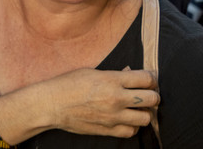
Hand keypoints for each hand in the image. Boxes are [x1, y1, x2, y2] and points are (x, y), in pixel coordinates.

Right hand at [40, 68, 158, 137]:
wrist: (50, 105)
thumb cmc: (66, 85)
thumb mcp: (90, 72)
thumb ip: (113, 75)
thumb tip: (130, 76)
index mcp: (111, 80)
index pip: (146, 79)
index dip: (151, 77)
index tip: (149, 78)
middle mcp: (116, 98)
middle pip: (152, 98)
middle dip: (152, 95)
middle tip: (146, 93)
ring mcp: (113, 116)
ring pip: (146, 118)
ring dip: (143, 112)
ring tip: (136, 108)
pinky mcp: (108, 130)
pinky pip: (132, 131)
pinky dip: (132, 125)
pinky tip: (125, 119)